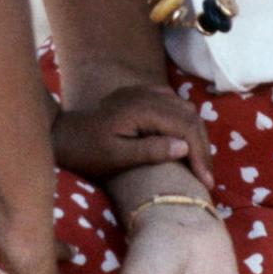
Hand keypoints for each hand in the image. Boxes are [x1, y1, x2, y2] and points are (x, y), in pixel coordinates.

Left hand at [52, 85, 213, 188]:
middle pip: (189, 115)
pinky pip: (173, 104)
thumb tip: (184, 146)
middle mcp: (146, 94)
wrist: (65, 136)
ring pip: (184, 108)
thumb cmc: (88, 152)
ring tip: (199, 163)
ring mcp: (144, 92)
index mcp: (141, 108)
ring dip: (195, 134)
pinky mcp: (141, 96)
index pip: (183, 126)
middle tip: (207, 176)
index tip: (205, 181)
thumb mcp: (116, 158)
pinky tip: (184, 142)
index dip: (199, 153)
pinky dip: (184, 122)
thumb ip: (150, 150)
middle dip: (202, 145)